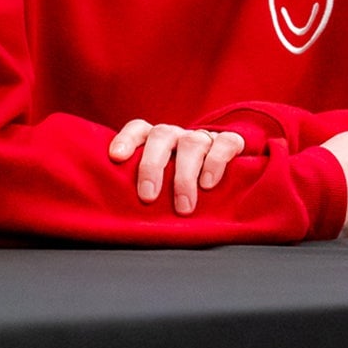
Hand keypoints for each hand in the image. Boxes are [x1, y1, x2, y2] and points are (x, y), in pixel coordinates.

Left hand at [108, 120, 245, 214]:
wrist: (225, 169)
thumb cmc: (182, 181)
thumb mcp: (161, 184)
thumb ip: (146, 189)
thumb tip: (124, 218)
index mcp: (156, 140)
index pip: (138, 129)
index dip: (126, 139)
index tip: (116, 157)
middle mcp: (177, 135)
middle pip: (161, 136)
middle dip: (152, 165)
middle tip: (148, 197)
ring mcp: (203, 137)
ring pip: (191, 143)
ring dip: (184, 176)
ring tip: (184, 206)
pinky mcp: (230, 142)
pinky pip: (225, 143)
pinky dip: (216, 162)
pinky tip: (209, 184)